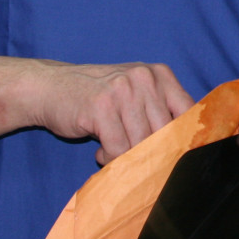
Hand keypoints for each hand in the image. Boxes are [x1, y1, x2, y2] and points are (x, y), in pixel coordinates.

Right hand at [26, 61, 193, 164]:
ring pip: (142, 144)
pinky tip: (100, 149)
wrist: (51, 87)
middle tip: (140, 163)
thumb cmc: (99, 98)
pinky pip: (118, 149)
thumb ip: (160, 112)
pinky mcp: (101, 107)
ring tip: (113, 149)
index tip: (176, 158)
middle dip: (152, 154)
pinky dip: (110, 157)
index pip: (188, 112)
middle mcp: (144, 79)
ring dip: (128, 157)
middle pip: (165, 133)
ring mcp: (122, 91)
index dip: (184, 140)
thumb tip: (186, 147)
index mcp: (159, 74)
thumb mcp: (135, 94)